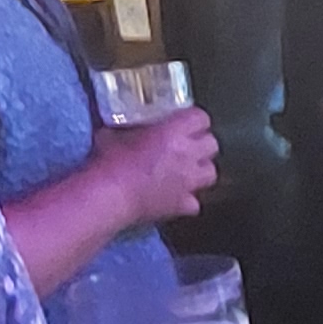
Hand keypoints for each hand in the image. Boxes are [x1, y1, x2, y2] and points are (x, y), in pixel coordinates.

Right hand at [95, 107, 219, 227]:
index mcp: (173, 132)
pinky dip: (187, 201)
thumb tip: (120, 124)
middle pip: (212, 144)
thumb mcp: (113, 133)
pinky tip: (175, 198)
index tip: (185, 121)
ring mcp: (187, 182)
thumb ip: (125, 127)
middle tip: (187, 145)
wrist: (110, 196)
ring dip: (201, 170)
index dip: (194, 120)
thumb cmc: (110, 162)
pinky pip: (194, 203)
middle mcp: (187, 155)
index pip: (200, 118)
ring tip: (187, 171)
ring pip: (211, 173)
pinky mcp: (181, 205)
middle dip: (202, 144)